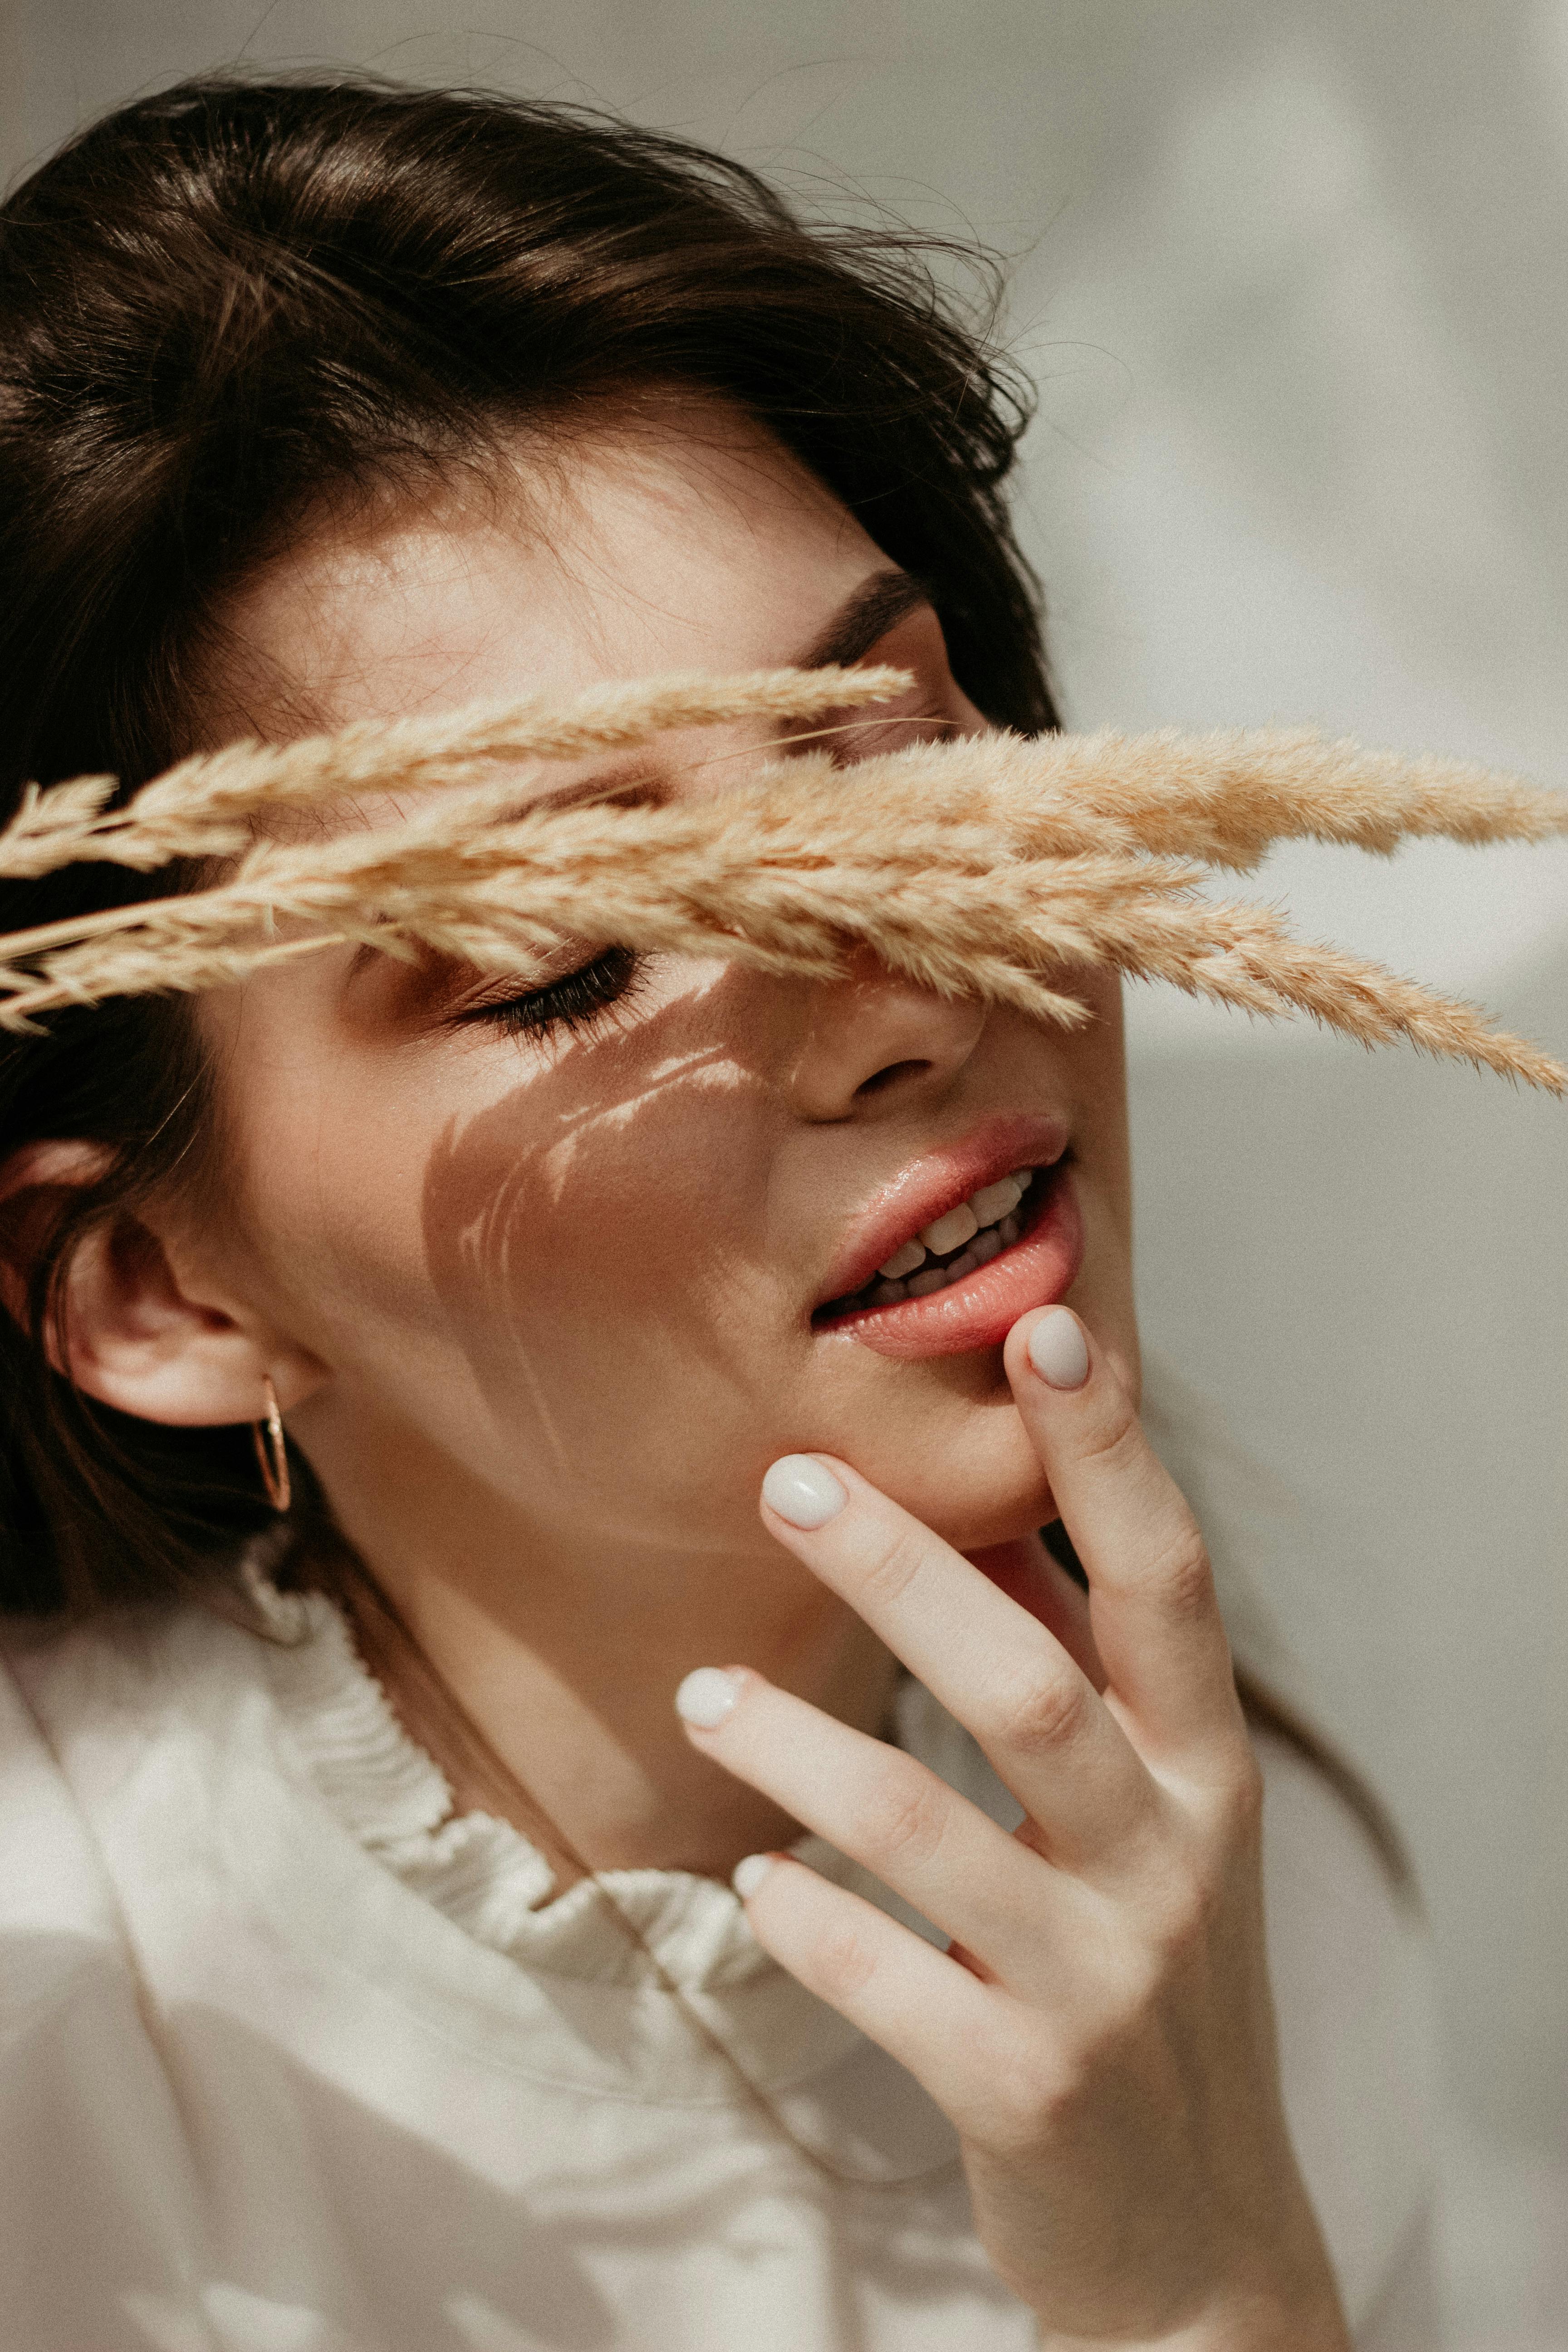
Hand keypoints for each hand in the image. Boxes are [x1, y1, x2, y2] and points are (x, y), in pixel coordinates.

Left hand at [675, 1306, 1348, 2351]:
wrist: (1193, 2238)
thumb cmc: (1143, 1968)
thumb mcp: (1148, 1815)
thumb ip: (1075, 1670)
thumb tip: (981, 1517)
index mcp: (1204, 1766)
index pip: (1164, 1577)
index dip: (1108, 1451)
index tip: (1043, 1325)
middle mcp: (1173, 1856)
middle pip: (1031, 1681)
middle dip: (905, 1572)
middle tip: (785, 1481)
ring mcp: (1106, 1978)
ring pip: (933, 1827)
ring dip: (800, 1748)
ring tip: (700, 1694)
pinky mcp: (1030, 2087)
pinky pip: (892, 1982)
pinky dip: (806, 1920)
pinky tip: (748, 1882)